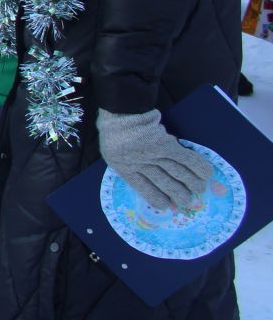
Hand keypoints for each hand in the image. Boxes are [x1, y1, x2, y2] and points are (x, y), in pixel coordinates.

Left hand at [97, 108, 214, 212]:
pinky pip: (186, 159)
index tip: (166, 205)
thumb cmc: (114, 131)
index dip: (156, 198)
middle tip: (189, 202)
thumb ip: (126, 163)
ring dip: (193, 183)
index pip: (144, 189)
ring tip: (201, 190)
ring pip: (178, 173)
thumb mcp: (112, 151)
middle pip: (165, 184)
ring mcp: (154, 155)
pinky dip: (198, 166)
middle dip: (180, 195)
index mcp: (124, 168)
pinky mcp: (165, 145)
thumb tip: (142, 174)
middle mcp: (141, 165)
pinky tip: (207, 174)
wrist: (120, 114)